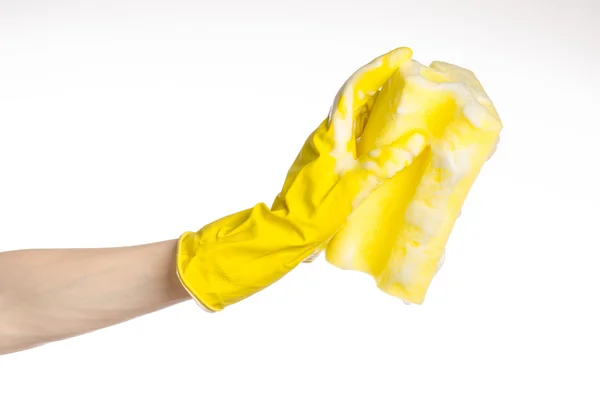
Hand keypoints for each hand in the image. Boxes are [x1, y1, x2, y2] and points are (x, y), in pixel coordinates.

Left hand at [176, 47, 413, 310]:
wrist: (284, 233)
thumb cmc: (313, 214)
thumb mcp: (354, 189)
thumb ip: (384, 165)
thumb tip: (415, 142)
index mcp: (330, 136)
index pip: (354, 91)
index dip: (378, 69)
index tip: (403, 55)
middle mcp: (326, 137)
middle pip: (355, 99)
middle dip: (382, 82)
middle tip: (411, 75)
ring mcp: (325, 150)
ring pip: (354, 117)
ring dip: (378, 104)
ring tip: (406, 101)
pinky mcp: (327, 163)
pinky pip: (354, 136)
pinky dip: (372, 128)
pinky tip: (388, 139)